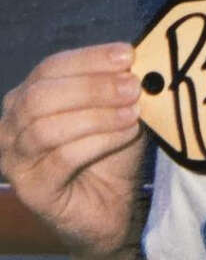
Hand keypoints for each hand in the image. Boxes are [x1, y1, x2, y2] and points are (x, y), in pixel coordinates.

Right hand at [0, 43, 144, 259]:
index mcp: (29, 96)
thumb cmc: (112, 150)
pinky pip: (61, 159)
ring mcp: (16, 160)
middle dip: (92, 87)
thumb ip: (122, 84)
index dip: (89, 58)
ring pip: (47, 128)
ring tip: (133, 111)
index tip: (127, 54)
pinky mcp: (31, 189)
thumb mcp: (120, 108)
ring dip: (97, 115)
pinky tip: (128, 132)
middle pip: (41, 96)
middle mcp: (11, 126)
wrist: (113, 205)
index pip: (50, 67)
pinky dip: (100, 140)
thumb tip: (139, 59)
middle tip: (132, 86)